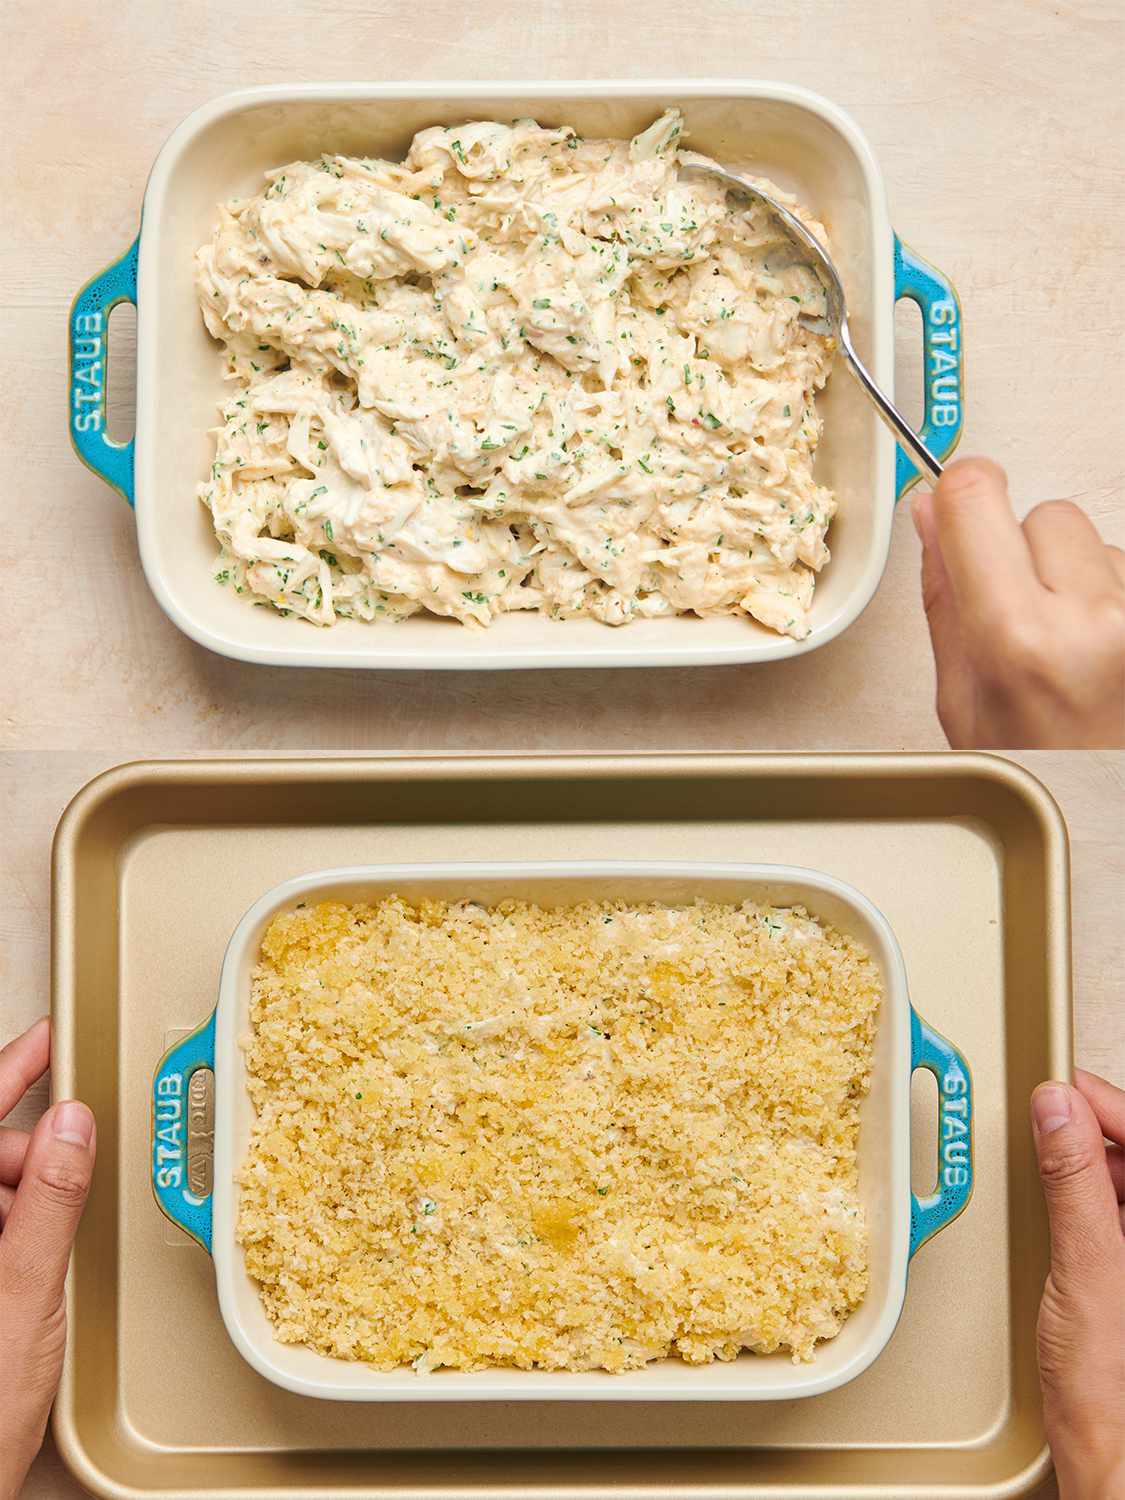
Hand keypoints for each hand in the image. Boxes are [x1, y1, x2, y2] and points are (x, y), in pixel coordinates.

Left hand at [0, 1019, 95, 1499]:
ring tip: (45, 1236)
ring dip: (22, 1194)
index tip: (43, 1039)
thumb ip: (50, 1199)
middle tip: (67, 1173)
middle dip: (26, 1152)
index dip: (8, 1071)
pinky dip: (15, 1227)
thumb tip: (70, 1125)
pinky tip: (33, 1256)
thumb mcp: (25, 1292)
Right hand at [913, 458, 1124, 747]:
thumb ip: (945, 593)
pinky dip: (1111, 601)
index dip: (959, 493)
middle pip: (1043, 513)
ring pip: (1095, 542)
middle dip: (1023, 553)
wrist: (1109, 808)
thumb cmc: (1041, 776)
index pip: (975, 497)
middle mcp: (1094, 618)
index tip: (955, 503)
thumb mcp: (962, 698)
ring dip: (1076, 580)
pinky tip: (1100, 656)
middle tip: (1021, 622)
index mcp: (1019, 638)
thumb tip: (931, 514)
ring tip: (1069, 652)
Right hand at [1031, 1071, 1124, 1498]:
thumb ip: (1075, 1182)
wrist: (1116, 1463)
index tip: (1063, 1092)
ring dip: (1098, 1168)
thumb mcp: (1085, 1269)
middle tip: (1052, 1120)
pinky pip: (1124, 1222)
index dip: (1106, 1105)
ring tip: (1057, 1166)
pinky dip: (1099, 1205)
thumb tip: (1059, 1110)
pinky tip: (1073, 1215)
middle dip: (1099, 1133)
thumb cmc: (1114, 1396)